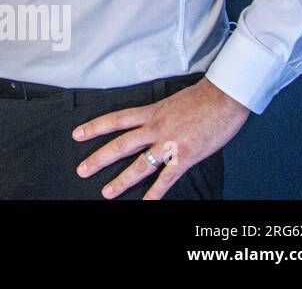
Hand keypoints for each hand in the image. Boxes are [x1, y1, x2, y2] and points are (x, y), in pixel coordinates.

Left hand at [73, 77, 248, 199]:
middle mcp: (155, 128)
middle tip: (82, 170)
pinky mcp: (185, 156)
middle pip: (120, 145)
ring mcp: (169, 144)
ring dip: (122, 180)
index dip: (94, 127)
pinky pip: (167, 178)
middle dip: (99, 158)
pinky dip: (156, 193)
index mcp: (150, 112)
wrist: (224, 97)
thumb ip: (158, 115)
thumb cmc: (201, 97)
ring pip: (139, 165)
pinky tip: (146, 203)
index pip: (115, 120)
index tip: (77, 134)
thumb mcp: (171, 101)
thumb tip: (150, 124)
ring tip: (106, 192)